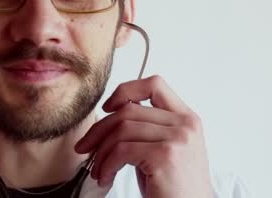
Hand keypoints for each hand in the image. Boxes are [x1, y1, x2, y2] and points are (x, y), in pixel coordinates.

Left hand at [75, 75, 211, 197]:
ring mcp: (177, 139)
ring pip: (121, 130)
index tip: (107, 108)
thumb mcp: (163, 151)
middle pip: (128, 111)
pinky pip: (121, 150)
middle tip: (84, 148)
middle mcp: (185, 125)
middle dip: (99, 130)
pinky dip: (106, 164)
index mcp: (187, 119)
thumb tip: (110, 114)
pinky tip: (106, 177)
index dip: (125, 91)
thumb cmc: (173, 190)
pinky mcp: (164, 156)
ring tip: (98, 170)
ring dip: (100, 152)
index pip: (154, 85)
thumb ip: (146, 129)